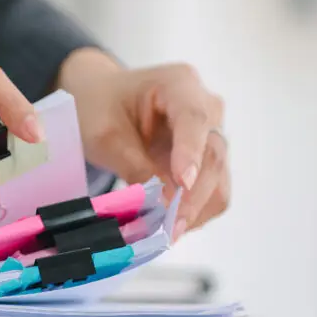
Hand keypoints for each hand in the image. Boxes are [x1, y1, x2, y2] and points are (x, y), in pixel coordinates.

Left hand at [56, 47, 229, 239]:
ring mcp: (210, 134)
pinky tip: (170, 224)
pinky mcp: (205, 160)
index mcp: (179, 84)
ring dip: (197, 209)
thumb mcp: (105, 134)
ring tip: (166, 232)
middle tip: (169, 227)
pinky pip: (212, 190)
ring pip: (219, 177)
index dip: (191, 153)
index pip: (195, 118)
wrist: (97, 98)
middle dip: (193, 195)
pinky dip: (195, 211)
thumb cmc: (98, 105)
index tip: (181, 184)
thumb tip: (164, 205)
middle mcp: (205, 106)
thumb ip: (135, 165)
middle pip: (214, 154)